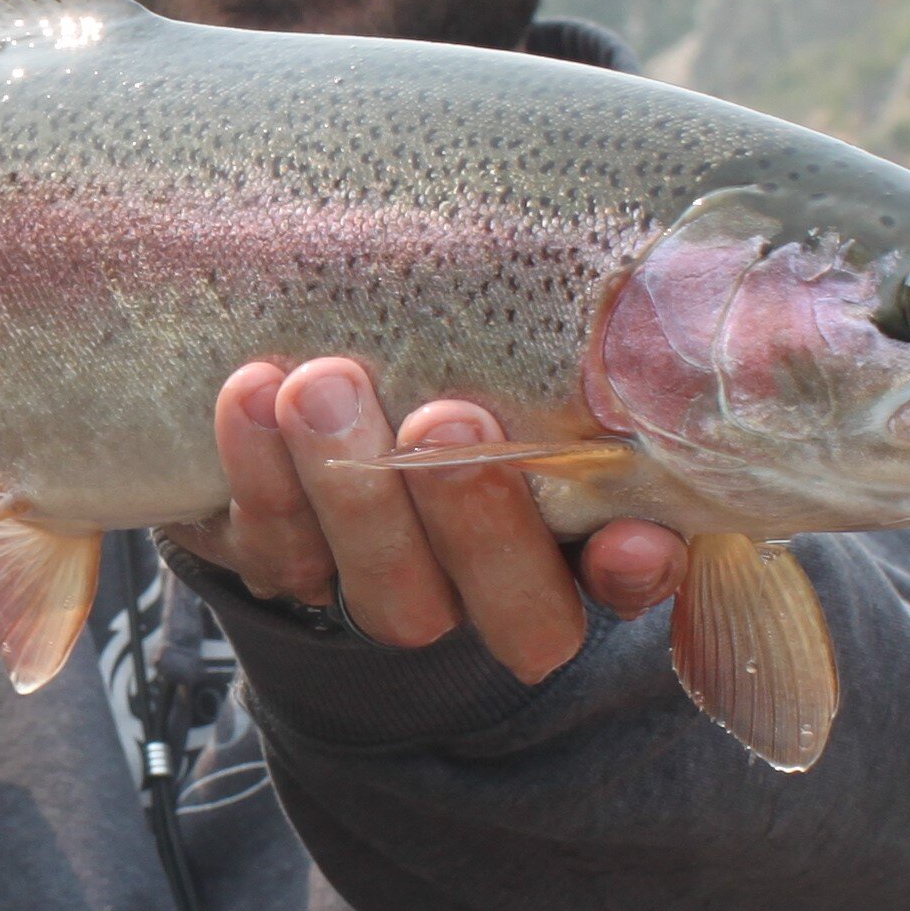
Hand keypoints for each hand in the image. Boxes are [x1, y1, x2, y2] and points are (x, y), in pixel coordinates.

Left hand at [164, 359, 685, 678]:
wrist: (304, 364)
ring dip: (356, 491)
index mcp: (578, 531)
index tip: (632, 537)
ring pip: (391, 594)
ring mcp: (388, 588)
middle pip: (515, 613)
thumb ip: (576, 336)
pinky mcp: (289, 567)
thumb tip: (658, 297)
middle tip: (447, 419)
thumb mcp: (517, 329)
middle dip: (479, 519)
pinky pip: (277, 549)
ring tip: (323, 385)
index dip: (631, 572)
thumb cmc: (447, 335)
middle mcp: (490, 585)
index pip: (627, 578)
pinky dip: (261, 470)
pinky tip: (251, 388)